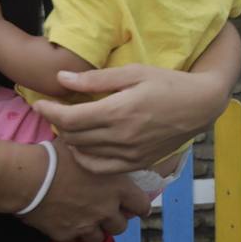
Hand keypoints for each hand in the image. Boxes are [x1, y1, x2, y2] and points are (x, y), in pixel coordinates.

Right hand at [17, 140, 149, 241]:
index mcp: (117, 187)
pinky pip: (74, 240)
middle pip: (121, 226)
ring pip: (99, 238)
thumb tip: (102, 146)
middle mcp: (106, 209)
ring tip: (89, 222)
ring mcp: (86, 225)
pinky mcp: (66, 235)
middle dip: (115, 220)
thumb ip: (99, 154)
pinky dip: (73, 234)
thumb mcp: (86, 148)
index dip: (141, 207)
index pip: (142, 204)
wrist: (30, 177)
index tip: (139, 209)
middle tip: (108, 213)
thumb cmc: (57, 156)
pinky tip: (67, 224)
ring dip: (96, 231)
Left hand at [31, 64, 228, 173]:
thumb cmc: (168, 83)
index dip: (49, 111)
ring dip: (70, 140)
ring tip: (69, 126)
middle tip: (55, 111)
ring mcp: (130, 153)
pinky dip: (85, 159)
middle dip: (57, 123)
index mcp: (120, 110)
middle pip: (74, 136)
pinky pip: (101, 168)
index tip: (40, 103)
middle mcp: (122, 136)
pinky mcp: (137, 163)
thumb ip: (96, 80)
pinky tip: (84, 146)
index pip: (70, 118)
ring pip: (84, 154)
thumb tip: (61, 79)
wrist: (200, 106)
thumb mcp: (133, 73)